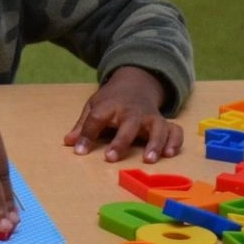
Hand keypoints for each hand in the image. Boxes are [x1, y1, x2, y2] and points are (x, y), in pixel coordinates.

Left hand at [64, 65, 181, 162]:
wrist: (135, 83)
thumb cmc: (111, 101)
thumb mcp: (94, 106)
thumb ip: (83, 125)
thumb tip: (69, 142)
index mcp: (110, 106)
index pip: (97, 118)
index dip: (87, 134)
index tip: (80, 151)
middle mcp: (132, 112)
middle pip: (128, 125)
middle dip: (120, 142)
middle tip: (111, 158)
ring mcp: (150, 116)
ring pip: (157, 127)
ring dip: (155, 143)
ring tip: (149, 160)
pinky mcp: (164, 122)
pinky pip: (175, 130)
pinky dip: (175, 141)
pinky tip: (170, 154)